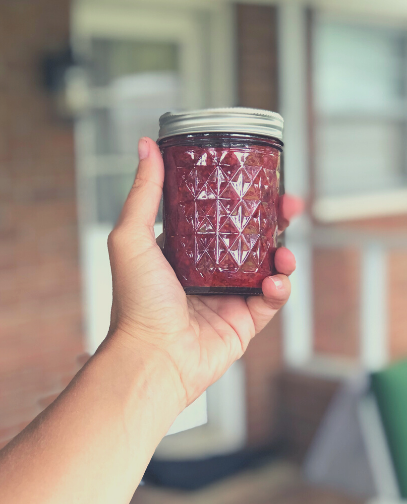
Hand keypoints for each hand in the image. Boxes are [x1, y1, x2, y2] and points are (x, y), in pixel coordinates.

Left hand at [107, 137, 302, 411]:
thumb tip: (146, 145)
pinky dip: (279, 289)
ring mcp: (228, 297)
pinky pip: (271, 301)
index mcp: (185, 251)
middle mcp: (208, 272)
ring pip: (267, 267)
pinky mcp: (244, 323)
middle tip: (290, 206)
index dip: (242, 198)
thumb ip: (144, 193)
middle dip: (274, 220)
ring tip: (284, 251)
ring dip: (283, 254)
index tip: (260, 181)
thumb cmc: (136, 302)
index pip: (220, 216)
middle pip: (251, 238)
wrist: (152, 358)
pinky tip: (275, 282)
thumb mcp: (132, 238)